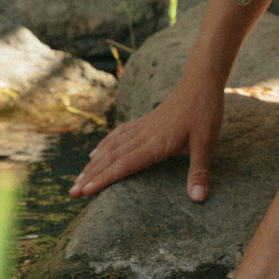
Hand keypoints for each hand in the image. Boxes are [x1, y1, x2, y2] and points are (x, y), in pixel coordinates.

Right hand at [69, 76, 224, 202]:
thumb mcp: (207, 141)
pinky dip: (106, 144)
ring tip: (78, 177)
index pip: (124, 164)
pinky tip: (98, 151)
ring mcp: (144, 127)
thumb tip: (198, 199)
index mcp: (156, 143)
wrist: (201, 79)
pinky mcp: (146, 121)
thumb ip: (200, 170)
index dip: (104, 178)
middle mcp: (144, 135)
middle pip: (112, 157)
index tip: (85, 191)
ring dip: (94, 162)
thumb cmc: (204, 110)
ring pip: (112, 146)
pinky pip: (120, 134)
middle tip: (71, 192)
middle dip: (91, 175)